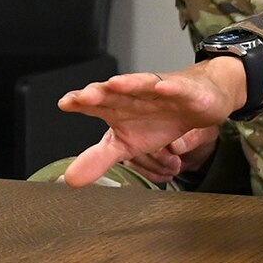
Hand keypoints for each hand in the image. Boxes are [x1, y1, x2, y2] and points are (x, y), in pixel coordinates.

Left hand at [57, 60, 246, 187]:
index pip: (94, 103)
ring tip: (114, 84)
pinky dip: (170, 88)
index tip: (65, 104)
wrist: (197, 102)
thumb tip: (70, 179)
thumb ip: (99, 158)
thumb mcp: (127, 145)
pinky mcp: (183, 91)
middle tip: (84, 97)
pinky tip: (162, 88)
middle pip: (113, 93)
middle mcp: (133, 95)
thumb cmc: (159, 120)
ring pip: (141, 84)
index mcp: (117, 107)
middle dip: (99, 93)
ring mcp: (158, 90)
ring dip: (128, 83)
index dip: (79, 102)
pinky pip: (176, 88)